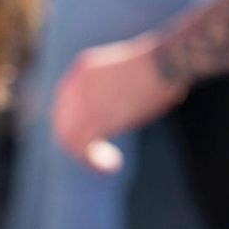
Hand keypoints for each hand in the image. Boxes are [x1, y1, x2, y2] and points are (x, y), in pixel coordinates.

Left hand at [53, 33, 184, 173]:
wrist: (165, 62)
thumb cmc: (161, 64)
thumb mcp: (130, 70)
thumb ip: (117, 86)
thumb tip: (126, 103)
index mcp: (82, 70)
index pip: (67, 104)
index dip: (78, 123)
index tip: (98, 137)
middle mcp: (74, 85)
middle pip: (64, 123)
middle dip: (80, 142)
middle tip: (102, 156)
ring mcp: (80, 102)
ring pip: (69, 138)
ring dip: (87, 155)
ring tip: (110, 165)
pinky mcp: (93, 118)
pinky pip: (82, 147)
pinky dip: (94, 161)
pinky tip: (112, 166)